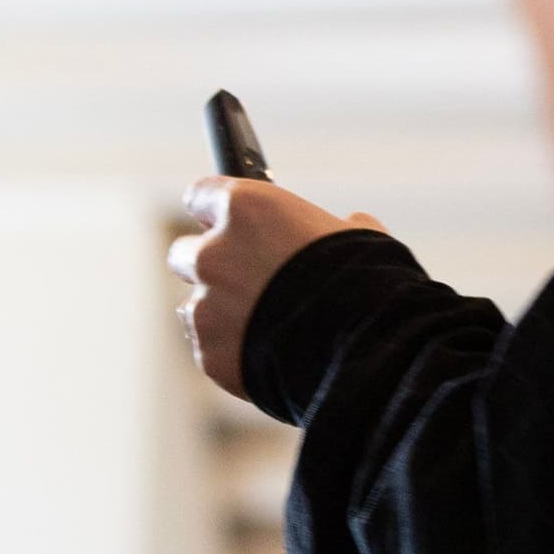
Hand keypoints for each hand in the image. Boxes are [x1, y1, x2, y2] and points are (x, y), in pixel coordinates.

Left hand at [170, 177, 385, 401]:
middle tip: (247, 280)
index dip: (216, 212)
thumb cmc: (368, 284)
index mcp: (245, 209)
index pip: (200, 195)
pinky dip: (232, 354)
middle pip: (185, 254)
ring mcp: (206, 308)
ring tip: (266, 329)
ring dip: (221, 314)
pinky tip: (269, 357)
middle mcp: (213, 254)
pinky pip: (211, 350)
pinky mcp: (210, 355)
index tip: (227, 223)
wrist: (365, 352)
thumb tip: (352, 224)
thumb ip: (334, 226)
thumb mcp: (359, 237)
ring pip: (196, 308)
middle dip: (212, 266)